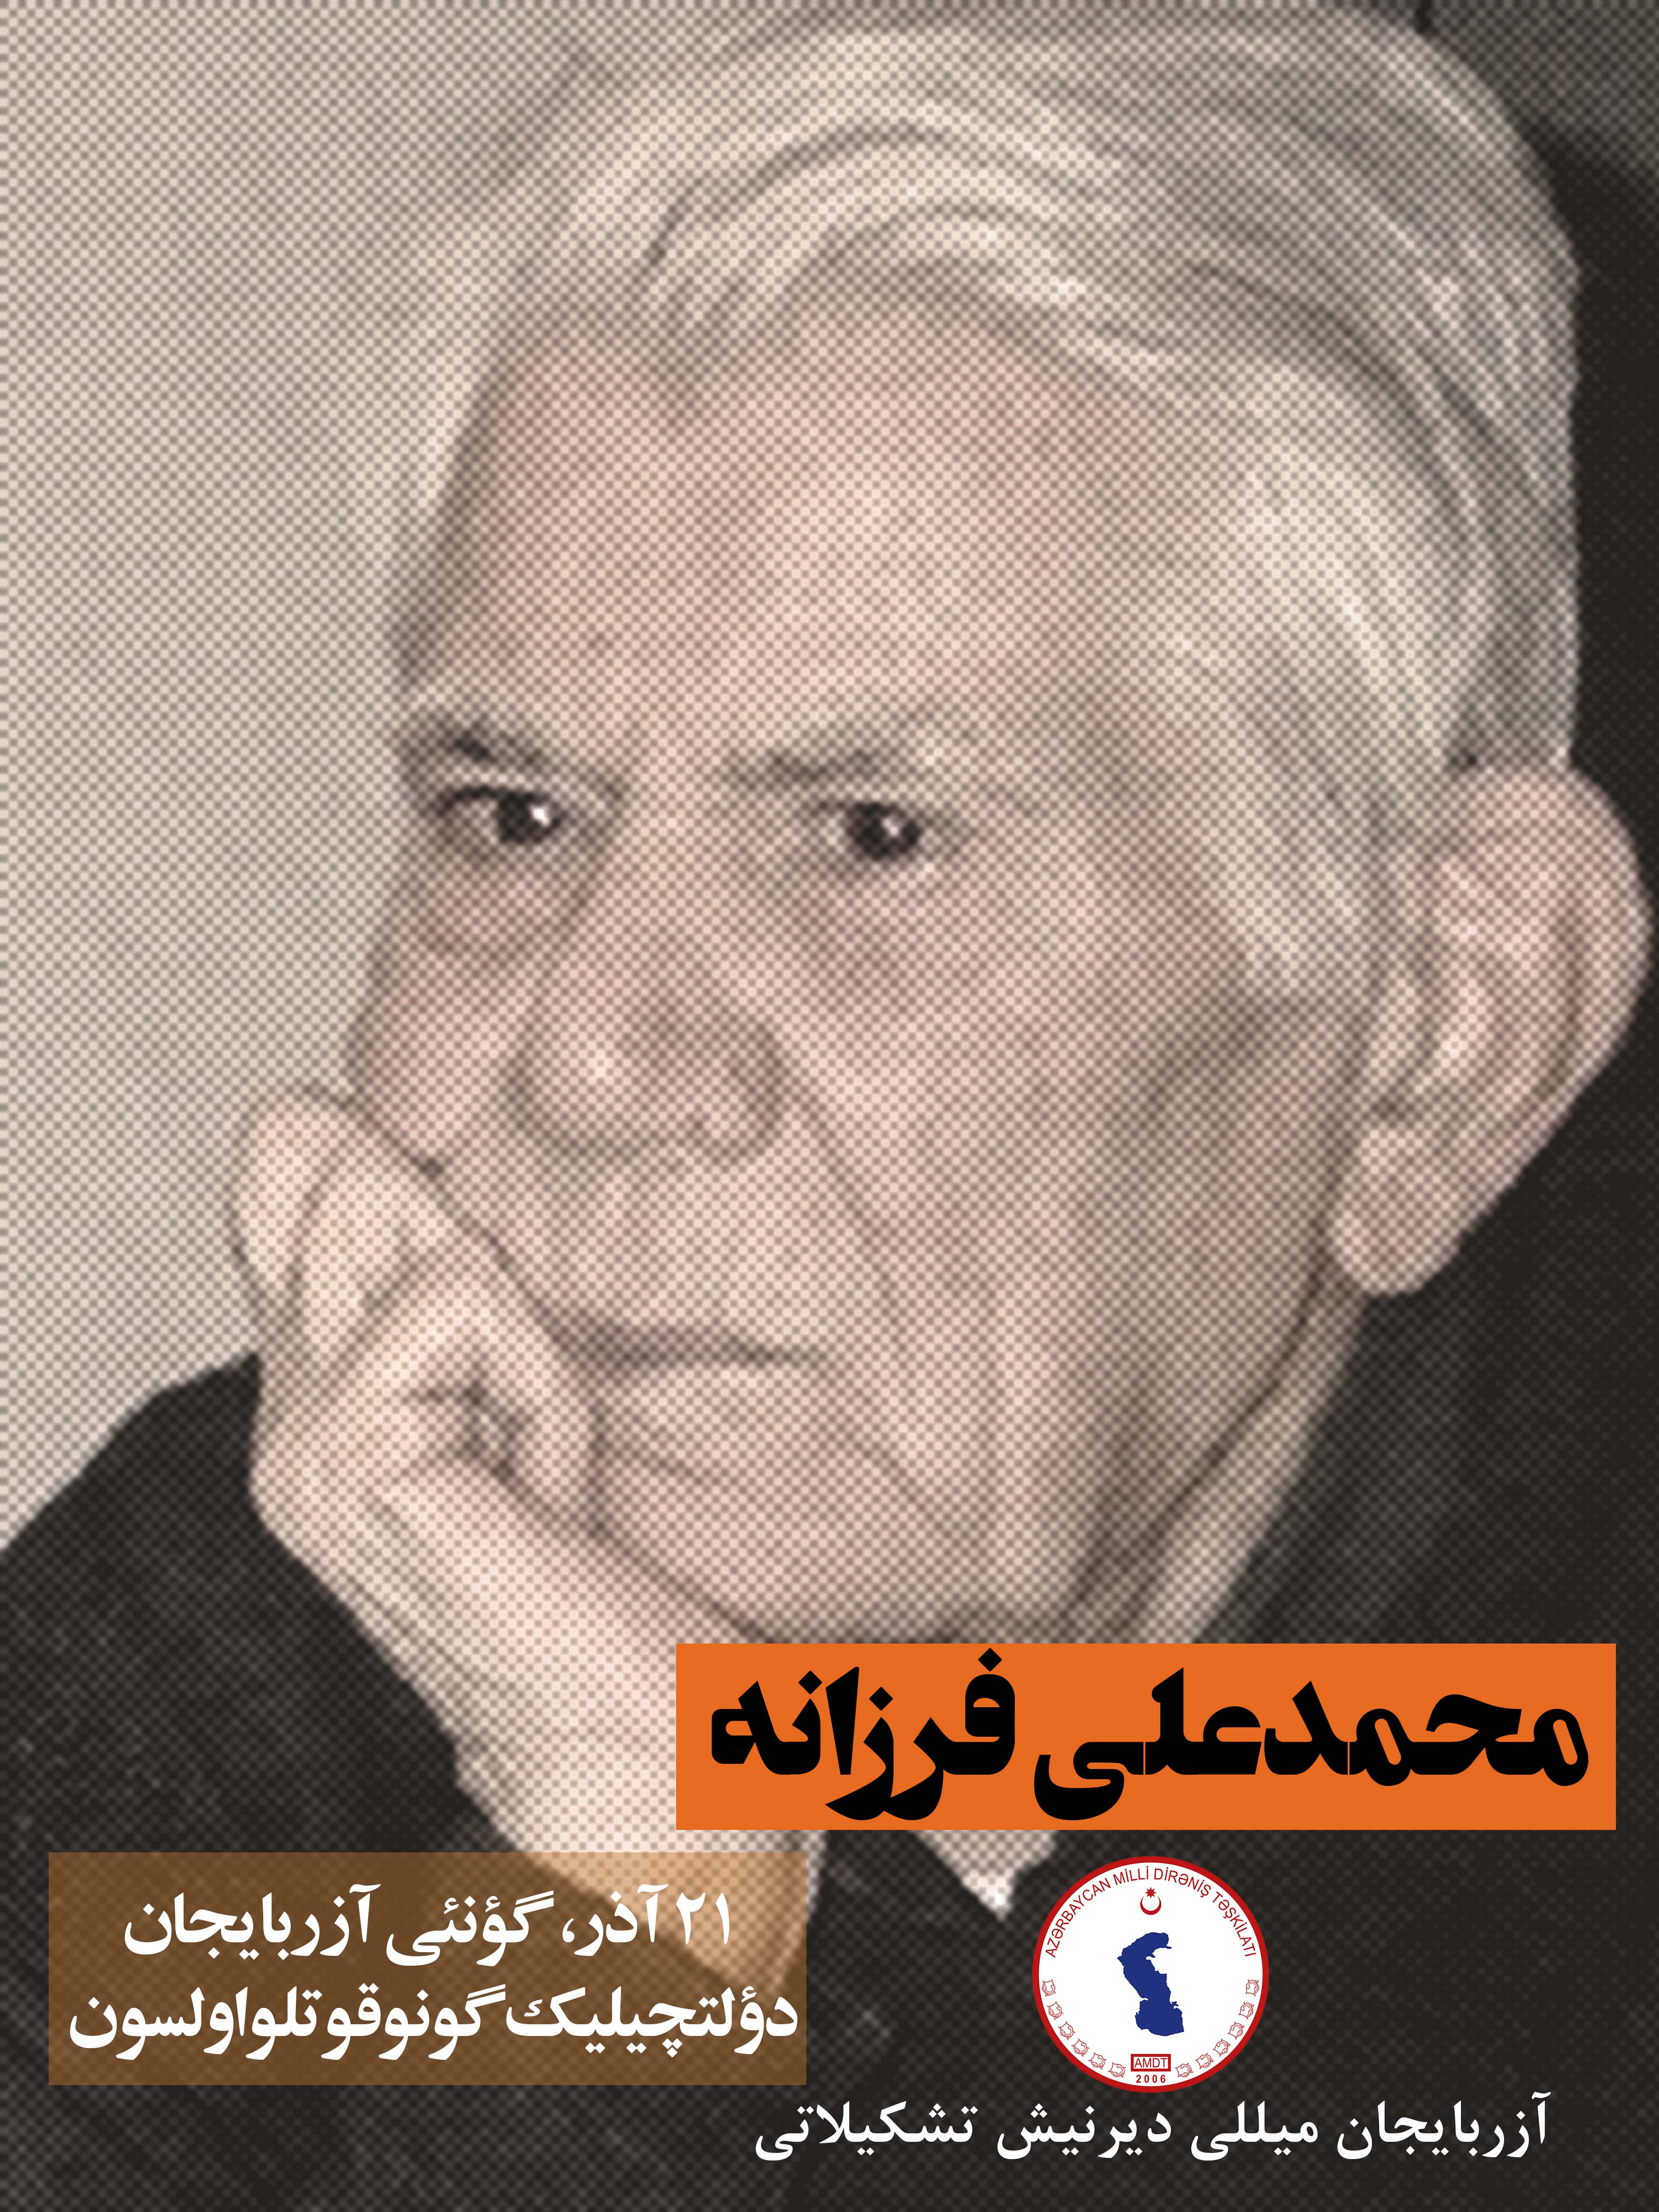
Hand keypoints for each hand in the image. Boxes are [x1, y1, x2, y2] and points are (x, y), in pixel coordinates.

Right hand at [229, 1089, 742, 1853]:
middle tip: (527, 1409)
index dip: (420, 1181)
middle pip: (336, 1157)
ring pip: (416, 1232)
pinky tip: (545, 1483)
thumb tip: (418, 1143)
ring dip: (522, 1334)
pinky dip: (534, 1381)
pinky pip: (453, 1302)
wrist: (634, 1737)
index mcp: (317, 1370)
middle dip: (481, 1259)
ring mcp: (299, 1437)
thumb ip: (463, 1269)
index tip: (509, 1336)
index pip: (300, 1150)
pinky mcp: (341, 1457)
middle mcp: (284, 1398)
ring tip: (539, 1453)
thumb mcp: (533, 1375)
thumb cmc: (609, 1572)